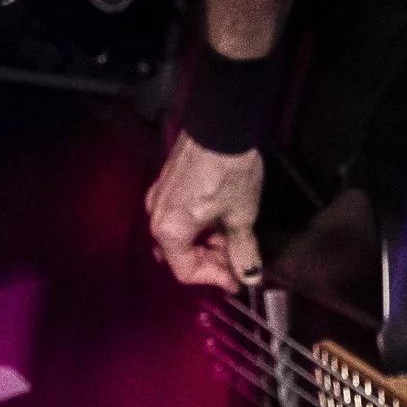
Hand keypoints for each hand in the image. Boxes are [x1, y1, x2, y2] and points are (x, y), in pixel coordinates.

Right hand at [145, 131, 264, 291]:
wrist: (222, 127)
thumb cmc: (228, 168)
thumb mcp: (241, 216)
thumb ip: (242, 251)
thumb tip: (248, 274)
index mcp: (170, 230)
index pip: (187, 271)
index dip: (215, 279)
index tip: (237, 279)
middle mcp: (157, 215)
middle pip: (179, 254)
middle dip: (209, 261)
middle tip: (237, 259)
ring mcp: (160, 197)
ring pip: (179, 235)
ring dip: (204, 243)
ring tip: (232, 236)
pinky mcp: (168, 183)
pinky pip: (178, 215)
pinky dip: (197, 225)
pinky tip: (219, 218)